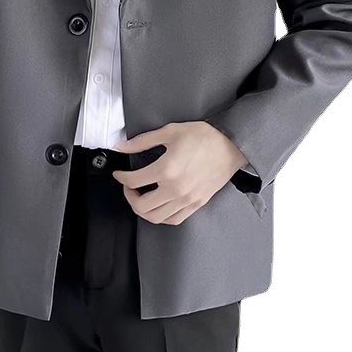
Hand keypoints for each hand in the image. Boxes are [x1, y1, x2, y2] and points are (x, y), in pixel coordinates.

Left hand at [111, 122, 248, 224]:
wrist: (231, 145)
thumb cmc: (203, 136)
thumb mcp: (169, 132)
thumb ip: (142, 141)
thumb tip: (122, 146)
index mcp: (166, 169)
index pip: (133, 181)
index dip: (121, 178)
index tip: (120, 174)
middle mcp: (175, 189)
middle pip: (141, 205)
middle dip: (129, 196)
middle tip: (129, 187)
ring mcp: (187, 199)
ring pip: (155, 217)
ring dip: (143, 209)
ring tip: (142, 196)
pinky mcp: (196, 204)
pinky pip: (173, 220)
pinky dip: (161, 216)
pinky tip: (159, 205)